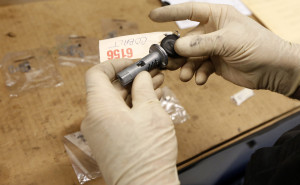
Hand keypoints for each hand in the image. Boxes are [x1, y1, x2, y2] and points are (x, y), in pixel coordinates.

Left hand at [81, 59, 178, 184]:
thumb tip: (141, 76)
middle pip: (109, 88)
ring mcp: (100, 131)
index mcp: (100, 107)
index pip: (96, 73)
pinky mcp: (109, 141)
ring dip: (136, 93)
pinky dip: (133, 107)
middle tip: (153, 74)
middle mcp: (95, 118)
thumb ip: (144, 88)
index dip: (115, 63)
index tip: (134, 63)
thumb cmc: (148, 154)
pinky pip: (118, 117)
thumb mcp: (151, 112)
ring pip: (116, 103)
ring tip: (158, 86)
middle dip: (132, 78)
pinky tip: (152, 103)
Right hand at [150, 2, 299, 95]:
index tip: (153, 17)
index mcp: (217, 17)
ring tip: (185, 75)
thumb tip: (179, 46)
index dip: (171, 13)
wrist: (273, 70)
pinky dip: (197, 74)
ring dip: (186, 66)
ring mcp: (213, 48)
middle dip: (176, 50)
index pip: (190, 11)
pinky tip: (200, 80)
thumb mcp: (229, 41)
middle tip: (167, 60)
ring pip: (190, 56)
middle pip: (186, 38)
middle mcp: (212, 31)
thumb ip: (202, 43)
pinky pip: (199, 68)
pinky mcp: (215, 64)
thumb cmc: (258, 46)